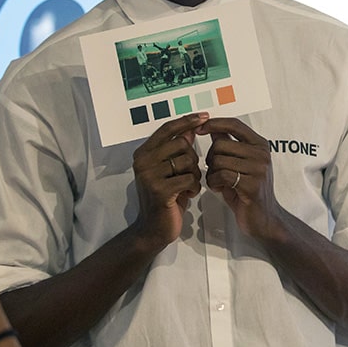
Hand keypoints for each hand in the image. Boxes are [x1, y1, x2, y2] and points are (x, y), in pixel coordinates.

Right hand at [130, 113, 204, 248]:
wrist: (152, 229)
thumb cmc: (165, 197)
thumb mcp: (170, 170)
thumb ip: (176, 150)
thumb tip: (190, 129)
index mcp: (143, 152)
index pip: (167, 128)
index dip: (187, 120)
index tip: (205, 116)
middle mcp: (143, 160)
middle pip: (181, 144)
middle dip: (193, 158)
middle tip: (189, 174)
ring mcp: (149, 175)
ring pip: (187, 161)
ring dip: (194, 175)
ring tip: (187, 186)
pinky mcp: (159, 190)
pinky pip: (189, 178)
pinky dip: (194, 187)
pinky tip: (188, 195)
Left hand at [198, 117, 276, 238]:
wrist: (264, 219)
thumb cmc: (248, 191)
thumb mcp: (239, 164)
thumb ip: (228, 146)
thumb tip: (212, 128)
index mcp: (260, 144)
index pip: (234, 124)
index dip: (214, 123)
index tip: (198, 128)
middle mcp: (261, 153)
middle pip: (221, 144)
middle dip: (210, 158)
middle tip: (213, 171)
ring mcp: (258, 169)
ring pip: (218, 160)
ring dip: (211, 173)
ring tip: (217, 182)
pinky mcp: (252, 184)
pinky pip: (222, 175)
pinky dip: (214, 182)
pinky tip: (219, 189)